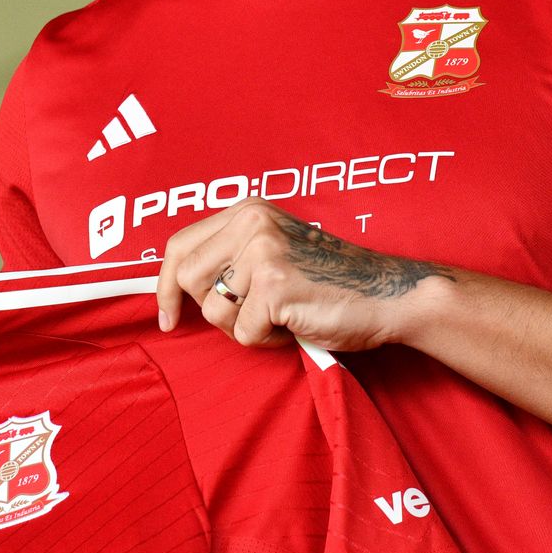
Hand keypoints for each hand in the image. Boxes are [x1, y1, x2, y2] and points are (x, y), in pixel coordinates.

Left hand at [154, 199, 452, 352]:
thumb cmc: (331, 282)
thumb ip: (232, 257)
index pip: (180, 246)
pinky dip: (268, 341)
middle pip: (189, 281)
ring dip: (245, 327)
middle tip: (254, 315)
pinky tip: (295, 324)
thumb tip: (175, 288)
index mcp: (248, 211)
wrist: (387, 295)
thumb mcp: (273, 252)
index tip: (168, 317)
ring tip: (282, 315)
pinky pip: (244, 333)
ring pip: (214, 311)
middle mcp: (251, 223)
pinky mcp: (274, 285)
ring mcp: (262, 252)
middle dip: (215, 310)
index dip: (164, 286)